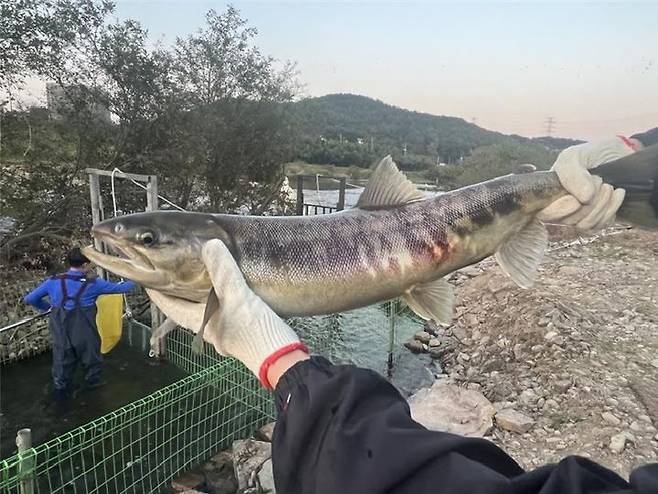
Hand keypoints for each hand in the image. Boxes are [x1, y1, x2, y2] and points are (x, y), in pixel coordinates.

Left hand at [148, 239, 306, 387]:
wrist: (282, 360)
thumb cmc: (254, 331)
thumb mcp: (237, 295)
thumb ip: (223, 270)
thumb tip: (210, 245)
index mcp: (202, 323)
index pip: (171, 307)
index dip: (158, 294)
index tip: (147, 281)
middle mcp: (212, 331)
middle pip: (189, 309)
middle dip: (182, 292)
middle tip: (178, 272)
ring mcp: (229, 335)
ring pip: (210, 311)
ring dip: (205, 295)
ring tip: (207, 277)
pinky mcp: (246, 335)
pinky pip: (228, 314)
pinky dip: (225, 300)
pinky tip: (236, 293)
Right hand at [538, 136, 641, 229]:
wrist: (621, 154)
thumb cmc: (593, 154)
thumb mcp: (576, 156)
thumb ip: (572, 174)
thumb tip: (583, 199)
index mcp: (549, 193)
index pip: (545, 214)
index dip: (559, 210)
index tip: (576, 199)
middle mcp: (561, 208)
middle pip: (568, 220)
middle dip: (587, 201)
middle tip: (598, 179)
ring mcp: (580, 216)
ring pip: (586, 224)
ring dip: (601, 203)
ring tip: (608, 185)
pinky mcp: (598, 220)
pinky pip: (602, 225)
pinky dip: (612, 208)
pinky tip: (617, 192)